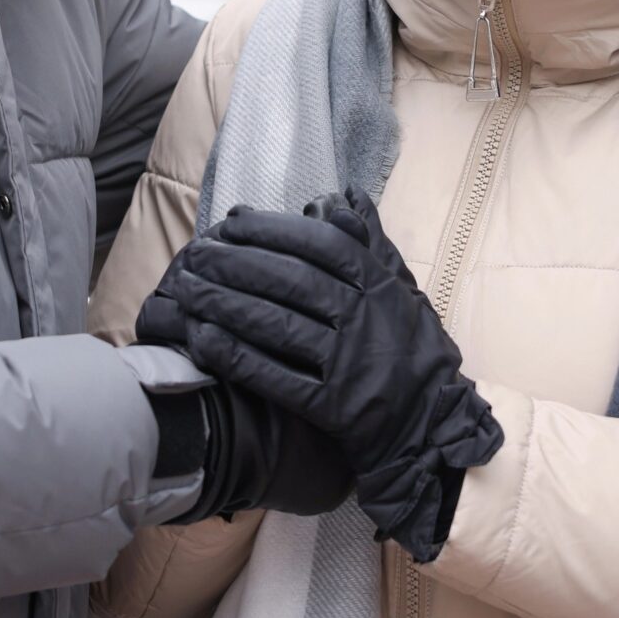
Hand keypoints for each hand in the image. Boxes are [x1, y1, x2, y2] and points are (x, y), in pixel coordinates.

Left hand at [141, 190, 501, 560]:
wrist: (431, 424)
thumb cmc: (411, 350)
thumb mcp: (401, 289)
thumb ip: (370, 241)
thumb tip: (343, 194)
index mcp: (379, 286)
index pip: (321, 245)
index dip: (274, 230)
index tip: (233, 222)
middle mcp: (364, 319)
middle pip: (292, 282)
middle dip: (237, 264)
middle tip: (196, 254)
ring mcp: (348, 364)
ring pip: (278, 326)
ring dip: (226, 305)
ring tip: (187, 290)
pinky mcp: (333, 408)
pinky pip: (277, 378)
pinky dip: (238, 357)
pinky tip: (203, 339)